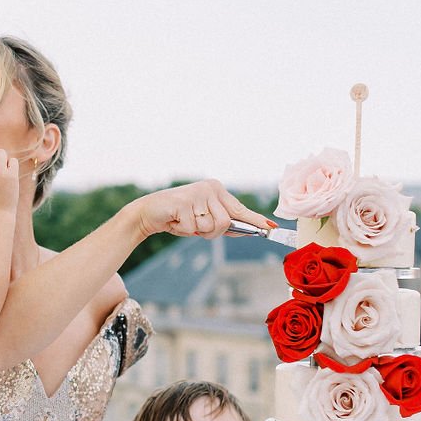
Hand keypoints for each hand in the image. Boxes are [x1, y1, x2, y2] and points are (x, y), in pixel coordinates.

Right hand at [128, 180, 266, 240]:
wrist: (149, 212)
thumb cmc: (178, 216)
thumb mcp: (203, 219)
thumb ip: (223, 223)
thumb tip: (247, 231)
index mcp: (216, 190)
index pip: (240, 208)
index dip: (255, 220)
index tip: (271, 228)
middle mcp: (210, 188)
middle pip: (225, 223)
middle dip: (211, 232)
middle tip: (194, 226)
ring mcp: (197, 193)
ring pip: (210, 227)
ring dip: (196, 231)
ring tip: (184, 221)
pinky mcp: (184, 202)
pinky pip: (192, 227)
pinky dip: (182, 229)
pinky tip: (175, 220)